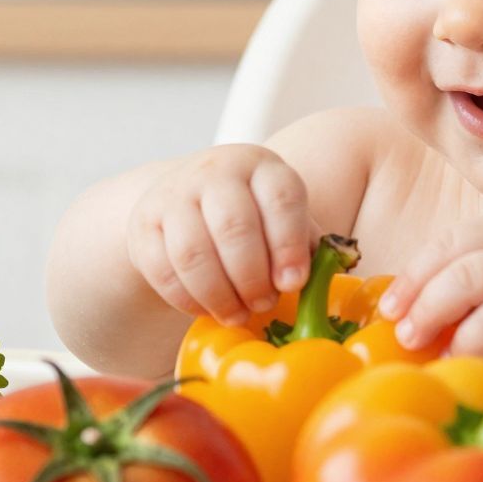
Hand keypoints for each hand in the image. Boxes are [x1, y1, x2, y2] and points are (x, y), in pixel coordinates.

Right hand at [127, 145, 312, 323]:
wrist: (186, 203)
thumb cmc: (253, 221)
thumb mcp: (284, 221)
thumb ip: (309, 247)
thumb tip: (338, 272)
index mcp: (262, 167)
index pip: (280, 198)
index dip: (289, 245)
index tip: (293, 284)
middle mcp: (216, 171)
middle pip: (234, 226)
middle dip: (252, 277)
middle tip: (263, 306)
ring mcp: (175, 194)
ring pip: (193, 251)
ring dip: (218, 293)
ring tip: (236, 314)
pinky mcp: (144, 223)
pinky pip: (162, 269)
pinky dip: (186, 298)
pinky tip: (206, 310)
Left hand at [378, 208, 482, 367]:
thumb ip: (481, 270)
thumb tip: (406, 307)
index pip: (451, 242)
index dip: (414, 276)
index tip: (391, 308)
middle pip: (461, 272)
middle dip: (425, 306)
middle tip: (406, 335)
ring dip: (450, 336)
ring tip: (437, 354)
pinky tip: (473, 367)